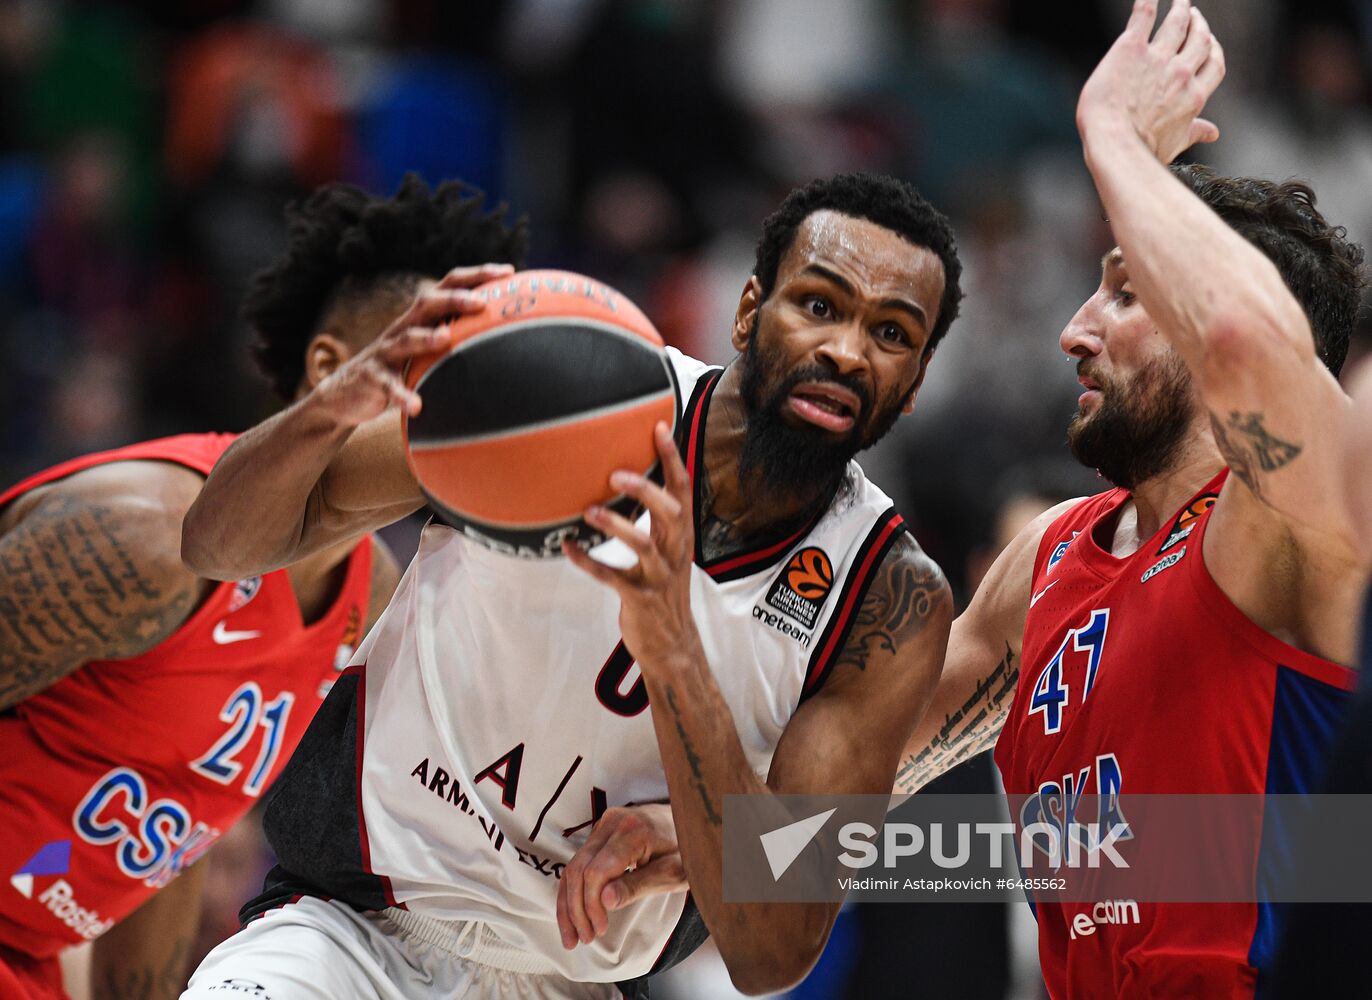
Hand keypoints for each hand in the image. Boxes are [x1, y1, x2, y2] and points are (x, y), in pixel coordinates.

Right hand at [310, 263, 514, 426]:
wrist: (348, 392)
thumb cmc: (401, 368)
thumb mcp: (427, 350)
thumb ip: (456, 338)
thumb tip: (507, 338)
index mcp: (421, 318)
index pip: (448, 285)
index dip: (476, 275)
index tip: (508, 272)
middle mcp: (404, 327)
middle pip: (427, 302)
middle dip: (455, 299)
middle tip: (482, 303)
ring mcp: (386, 351)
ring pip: (406, 338)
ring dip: (426, 337)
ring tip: (446, 339)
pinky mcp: (373, 377)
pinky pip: (388, 385)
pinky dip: (402, 395)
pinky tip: (417, 406)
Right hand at [556, 804, 686, 948]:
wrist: (691, 824)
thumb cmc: (686, 849)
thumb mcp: (671, 874)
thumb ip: (637, 886)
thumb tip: (605, 900)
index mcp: (633, 831)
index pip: (596, 872)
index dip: (592, 905)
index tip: (600, 930)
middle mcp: (613, 822)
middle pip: (579, 869)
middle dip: (576, 909)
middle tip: (583, 939)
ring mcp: (605, 824)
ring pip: (574, 866)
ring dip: (569, 903)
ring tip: (572, 935)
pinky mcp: (601, 831)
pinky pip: (579, 862)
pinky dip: (573, 889)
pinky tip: (573, 913)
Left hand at [564, 422, 701, 670]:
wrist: (672, 643)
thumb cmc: (664, 591)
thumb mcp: (668, 552)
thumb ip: (655, 521)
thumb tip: (626, 482)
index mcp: (681, 536)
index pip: (683, 489)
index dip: (672, 458)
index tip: (657, 428)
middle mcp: (675, 552)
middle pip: (671, 512)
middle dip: (646, 491)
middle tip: (616, 475)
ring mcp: (659, 576)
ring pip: (644, 545)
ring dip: (616, 526)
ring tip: (589, 511)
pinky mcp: (640, 598)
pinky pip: (611, 577)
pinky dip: (588, 561)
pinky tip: (568, 546)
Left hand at [1077, 0, 1225, 164]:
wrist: (1114, 142)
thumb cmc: (1142, 150)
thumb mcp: (1175, 143)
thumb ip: (1194, 132)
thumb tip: (1213, 132)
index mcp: (1194, 95)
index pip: (1213, 64)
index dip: (1213, 49)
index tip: (1208, 40)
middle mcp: (1180, 73)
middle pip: (1199, 40)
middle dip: (1200, 25)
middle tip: (1194, 14)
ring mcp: (1157, 58)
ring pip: (1177, 23)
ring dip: (1181, 8)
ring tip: (1181, 0)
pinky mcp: (1130, 48)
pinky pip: (1143, 15)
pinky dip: (1147, 0)